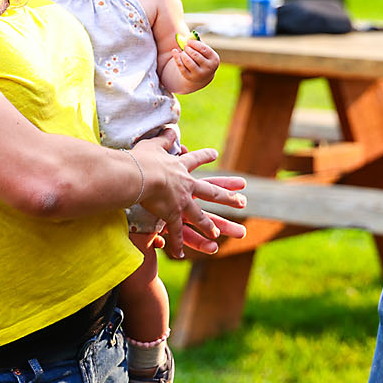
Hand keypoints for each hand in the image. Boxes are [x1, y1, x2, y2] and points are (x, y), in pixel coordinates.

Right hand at [133, 136, 246, 258]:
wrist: (140, 176)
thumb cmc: (142, 159)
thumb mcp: (154, 145)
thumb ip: (163, 138)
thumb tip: (171, 128)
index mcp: (181, 167)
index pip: (196, 160)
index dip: (205, 156)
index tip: (215, 153)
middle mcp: (187, 185)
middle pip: (212, 192)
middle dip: (227, 197)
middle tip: (243, 202)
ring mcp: (182, 202)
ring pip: (200, 216)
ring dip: (209, 226)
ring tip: (219, 234)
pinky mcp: (173, 216)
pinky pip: (176, 233)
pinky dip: (178, 245)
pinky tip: (181, 255)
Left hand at [167, 39, 219, 91]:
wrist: (202, 76)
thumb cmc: (203, 59)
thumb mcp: (204, 52)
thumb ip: (199, 43)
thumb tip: (193, 34)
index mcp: (214, 59)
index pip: (204, 49)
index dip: (195, 43)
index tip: (189, 41)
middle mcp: (208, 68)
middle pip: (195, 55)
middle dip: (188, 48)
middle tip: (186, 47)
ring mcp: (199, 74)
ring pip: (188, 61)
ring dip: (183, 53)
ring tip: (183, 52)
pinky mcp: (190, 77)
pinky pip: (181, 66)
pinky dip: (176, 58)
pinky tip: (174, 52)